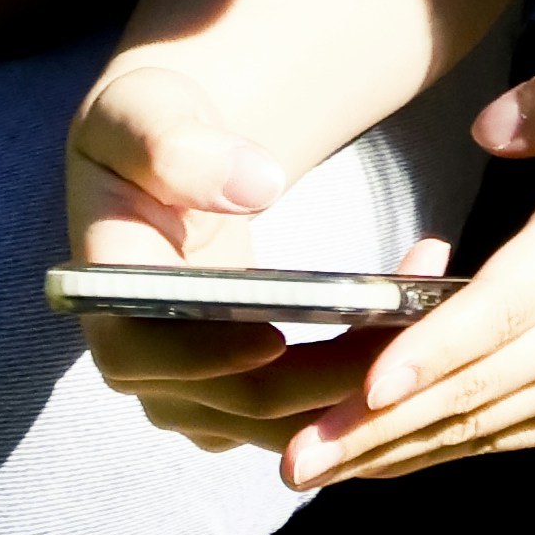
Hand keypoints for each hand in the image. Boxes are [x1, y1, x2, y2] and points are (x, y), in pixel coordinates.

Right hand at [61, 42, 443, 444]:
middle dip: (324, 375)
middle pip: (235, 401)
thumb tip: (257, 184)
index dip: (203, 358)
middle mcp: (145, 366)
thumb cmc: (151, 125)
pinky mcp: (242, 401)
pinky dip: (365, 383)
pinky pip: (310, 414)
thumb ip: (180, 145)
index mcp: (105, 300)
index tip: (271, 336)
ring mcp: (195, 395)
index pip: (139, 357)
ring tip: (429, 320)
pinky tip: (419, 329)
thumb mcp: (146, 112)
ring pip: (288, 422)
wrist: (171, 159)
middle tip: (403, 328)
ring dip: (363, 384)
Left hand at [284, 55, 534, 486]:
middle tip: (289, 457)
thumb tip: (489, 125)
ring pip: (482, 425)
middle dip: (378, 428)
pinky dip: (438, 449)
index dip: (438, 348)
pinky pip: (505, 436)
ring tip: (305, 470)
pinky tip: (373, 460)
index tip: (374, 381)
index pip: (511, 306)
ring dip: (391, 452)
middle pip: (476, 387)